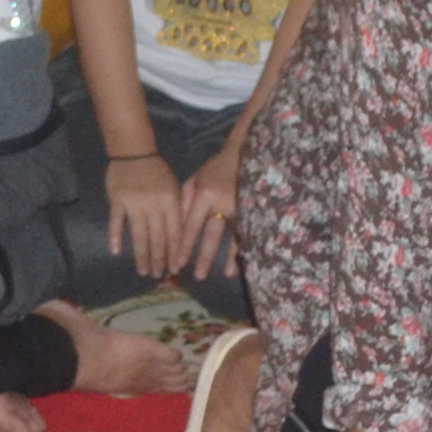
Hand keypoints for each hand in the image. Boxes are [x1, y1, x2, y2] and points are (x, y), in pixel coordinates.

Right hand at [104, 151, 188, 279]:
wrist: (134, 151)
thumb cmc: (157, 171)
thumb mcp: (175, 187)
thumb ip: (178, 210)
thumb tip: (181, 239)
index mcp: (171, 201)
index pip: (175, 233)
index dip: (174, 253)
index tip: (174, 269)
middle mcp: (154, 205)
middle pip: (157, 238)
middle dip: (159, 259)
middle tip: (158, 275)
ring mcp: (134, 203)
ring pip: (139, 234)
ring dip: (142, 255)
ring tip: (143, 271)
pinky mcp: (117, 200)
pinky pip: (116, 222)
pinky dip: (115, 237)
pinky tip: (116, 252)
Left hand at [177, 142, 248, 283]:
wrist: (243, 154)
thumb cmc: (215, 169)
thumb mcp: (195, 179)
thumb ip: (185, 201)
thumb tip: (178, 226)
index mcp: (204, 194)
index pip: (191, 225)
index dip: (184, 246)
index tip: (178, 263)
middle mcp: (222, 202)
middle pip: (211, 235)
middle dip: (203, 257)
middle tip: (197, 276)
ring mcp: (240, 206)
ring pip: (233, 236)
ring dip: (229, 256)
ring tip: (223, 274)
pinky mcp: (253, 209)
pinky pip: (247, 232)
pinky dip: (244, 248)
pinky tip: (243, 262)